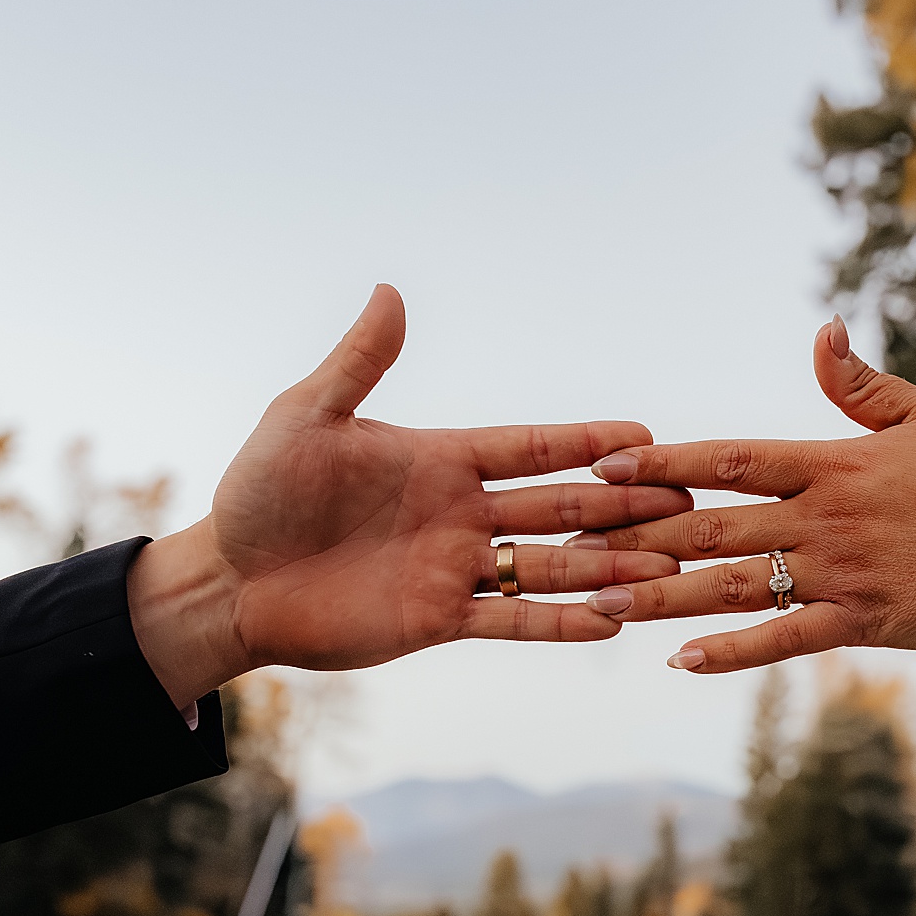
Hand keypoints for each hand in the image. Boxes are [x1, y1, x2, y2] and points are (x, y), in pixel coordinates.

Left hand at [128, 285, 690, 708]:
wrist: (230, 580)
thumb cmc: (261, 492)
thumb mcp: (308, 417)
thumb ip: (360, 362)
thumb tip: (391, 292)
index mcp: (440, 460)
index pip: (530, 447)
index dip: (586, 442)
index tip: (644, 434)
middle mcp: (461, 513)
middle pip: (559, 506)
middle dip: (622, 504)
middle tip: (686, 499)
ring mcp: (456, 568)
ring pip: (551, 565)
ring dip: (609, 565)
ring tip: (670, 566)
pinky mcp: (441, 620)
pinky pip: (513, 619)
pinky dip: (562, 623)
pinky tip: (612, 622)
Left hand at [566, 316, 915, 709]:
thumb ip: (862, 385)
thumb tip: (823, 330)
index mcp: (833, 464)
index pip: (730, 458)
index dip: (663, 462)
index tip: (603, 465)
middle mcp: (824, 519)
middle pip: (713, 525)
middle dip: (637, 535)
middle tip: (572, 543)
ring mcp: (839, 574)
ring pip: (734, 585)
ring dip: (663, 596)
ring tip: (599, 604)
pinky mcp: (860, 624)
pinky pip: (784, 640)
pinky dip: (731, 652)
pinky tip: (680, 660)